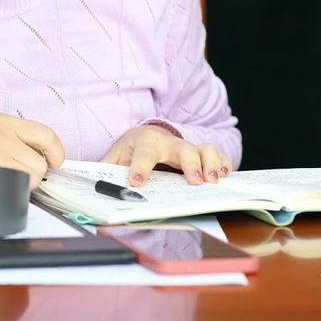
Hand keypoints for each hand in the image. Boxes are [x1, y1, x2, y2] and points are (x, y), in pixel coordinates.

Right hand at [0, 114, 64, 189]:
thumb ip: (19, 138)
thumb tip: (47, 157)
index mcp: (4, 122)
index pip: (46, 134)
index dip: (56, 152)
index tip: (55, 161)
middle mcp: (1, 134)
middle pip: (41, 162)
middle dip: (35, 173)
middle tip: (21, 173)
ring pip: (31, 177)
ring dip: (24, 183)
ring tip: (5, 177)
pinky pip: (17, 186)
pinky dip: (14, 190)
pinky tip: (0, 183)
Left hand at [100, 124, 231, 186]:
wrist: (146, 134)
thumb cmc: (131, 148)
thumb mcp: (114, 156)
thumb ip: (106, 170)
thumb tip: (94, 187)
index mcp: (144, 142)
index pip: (143, 154)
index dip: (140, 168)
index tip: (137, 183)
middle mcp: (169, 142)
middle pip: (182, 149)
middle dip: (190, 164)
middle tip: (196, 182)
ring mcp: (187, 147)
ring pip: (204, 149)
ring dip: (212, 163)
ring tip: (215, 180)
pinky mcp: (200, 152)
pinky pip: (217, 154)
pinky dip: (224, 163)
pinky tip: (226, 175)